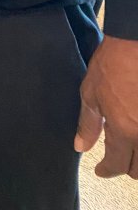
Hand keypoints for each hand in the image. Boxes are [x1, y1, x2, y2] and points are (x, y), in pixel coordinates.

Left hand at [75, 34, 137, 177]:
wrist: (133, 43)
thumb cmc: (111, 65)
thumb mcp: (91, 93)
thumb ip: (87, 124)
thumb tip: (80, 147)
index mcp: (124, 130)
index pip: (117, 165)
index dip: (106, 170)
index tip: (100, 169)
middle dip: (125, 167)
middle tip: (115, 156)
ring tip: (128, 146)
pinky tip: (136, 132)